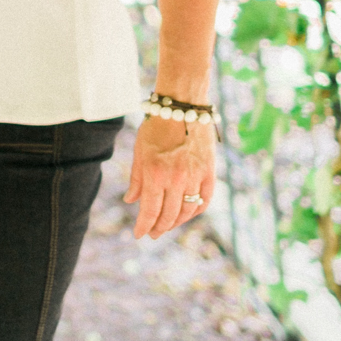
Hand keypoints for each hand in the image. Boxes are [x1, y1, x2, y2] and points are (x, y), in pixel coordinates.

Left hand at [126, 111, 213, 238]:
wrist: (182, 106)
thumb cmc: (156, 127)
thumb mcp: (139, 152)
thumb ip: (136, 179)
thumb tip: (131, 201)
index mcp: (155, 174)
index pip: (150, 211)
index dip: (144, 226)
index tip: (140, 235)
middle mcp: (176, 178)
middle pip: (169, 215)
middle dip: (159, 228)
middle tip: (153, 233)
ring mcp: (195, 176)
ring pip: (188, 211)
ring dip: (177, 222)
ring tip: (168, 224)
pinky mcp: (209, 171)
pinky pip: (205, 200)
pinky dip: (197, 210)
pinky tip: (188, 213)